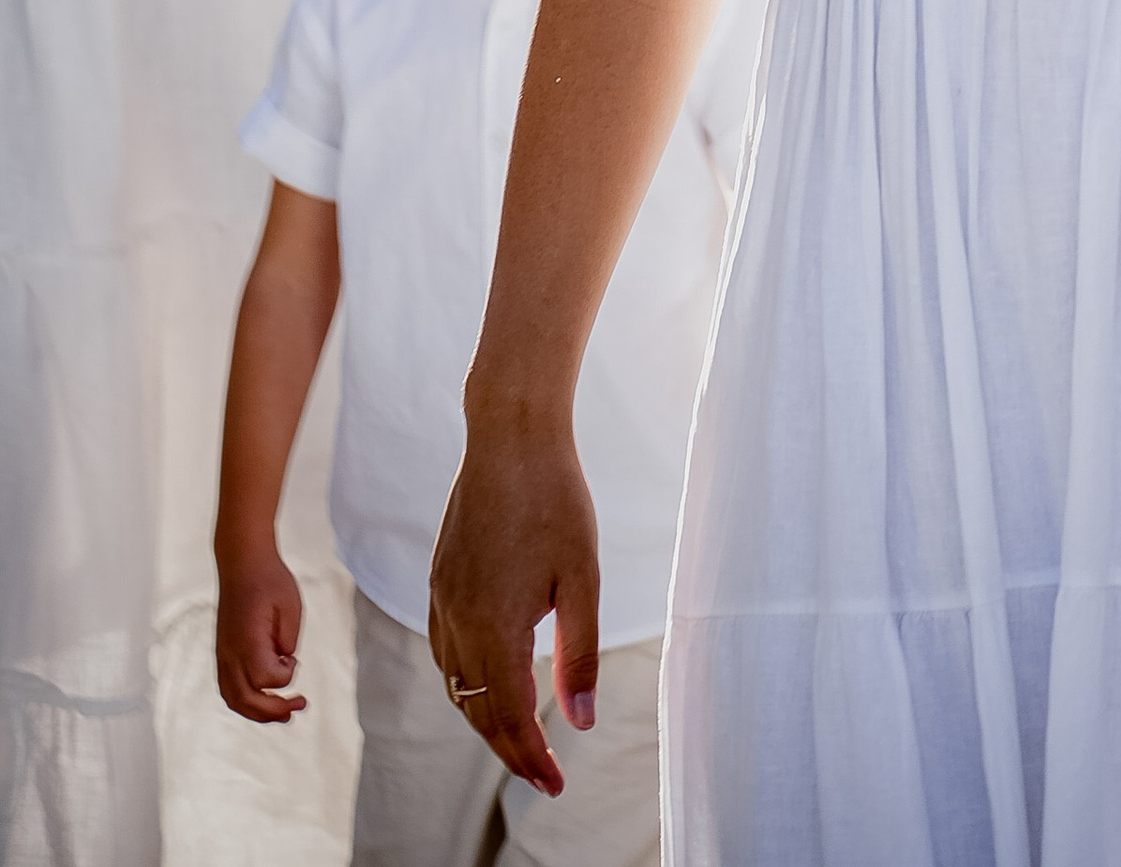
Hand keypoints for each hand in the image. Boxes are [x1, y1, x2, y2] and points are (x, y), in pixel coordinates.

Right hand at [213, 545, 306, 724]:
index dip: (287, 673)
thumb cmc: (269, 581)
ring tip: (281, 714)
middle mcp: (229, 654)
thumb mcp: (290, 606)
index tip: (293, 655)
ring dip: (257, 712)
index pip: (267, 678)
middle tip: (298, 707)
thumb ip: (288, 640)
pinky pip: (228, 688)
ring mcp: (222, 655)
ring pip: (233, 699)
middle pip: (246, 700)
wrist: (242, 563)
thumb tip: (283, 663)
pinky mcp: (222, 653)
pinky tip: (262, 698)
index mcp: (247, 641)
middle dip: (272, 711)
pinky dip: (244, 700)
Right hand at [426, 413, 600, 796]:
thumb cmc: (555, 499)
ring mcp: (441, 599)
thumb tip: (582, 720)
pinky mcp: (438, 579)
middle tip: (543, 774)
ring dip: (484, 717)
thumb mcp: (583, 578)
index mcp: (494, 627)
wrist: (509, 435)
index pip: (507, 717)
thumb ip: (579, 652)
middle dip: (509, 748)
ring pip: (455, 684)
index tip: (555, 785)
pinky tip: (487, 678)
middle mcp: (457, 621)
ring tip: (519, 736)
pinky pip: (445, 651)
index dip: (531, 758)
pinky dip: (465, 680)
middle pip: (476, 710)